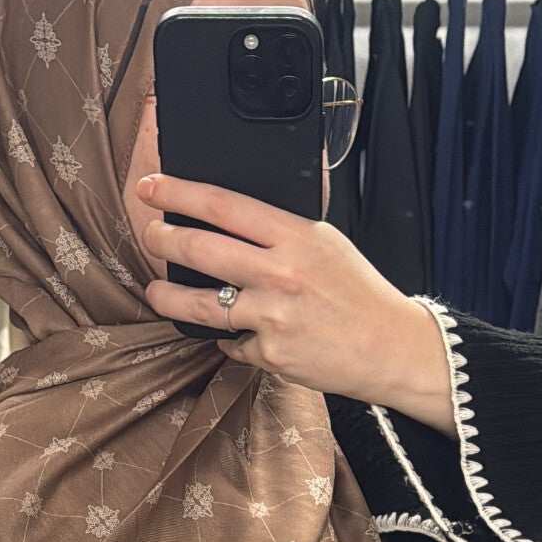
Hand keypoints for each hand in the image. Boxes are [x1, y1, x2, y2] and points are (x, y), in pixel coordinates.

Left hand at [136, 172, 456, 433]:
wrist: (392, 347)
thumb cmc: (360, 294)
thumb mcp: (327, 243)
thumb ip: (282, 232)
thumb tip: (231, 221)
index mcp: (296, 236)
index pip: (224, 205)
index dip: (179, 193)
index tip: (151, 188)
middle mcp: (281, 273)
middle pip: (201, 249)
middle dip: (162, 240)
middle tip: (149, 235)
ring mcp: (273, 317)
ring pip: (199, 305)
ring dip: (167, 297)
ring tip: (155, 291)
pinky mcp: (271, 354)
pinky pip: (232, 343)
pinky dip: (231, 339)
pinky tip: (241, 334)